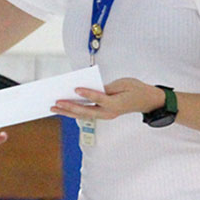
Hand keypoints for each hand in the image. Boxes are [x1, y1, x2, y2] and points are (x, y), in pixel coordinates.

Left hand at [50, 78, 164, 121]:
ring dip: (68, 112)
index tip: (75, 88)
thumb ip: (107, 87)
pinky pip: (86, 114)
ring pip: (83, 115)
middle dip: (70, 107)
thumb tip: (91, 88)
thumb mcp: (123, 84)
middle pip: (86, 111)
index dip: (87, 94)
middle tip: (56, 102)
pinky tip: (63, 108)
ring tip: (53, 108)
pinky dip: (74, 111)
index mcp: (116, 104)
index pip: (99, 99)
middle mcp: (109, 113)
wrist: (146, 100)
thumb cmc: (135, 89)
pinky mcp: (102, 114)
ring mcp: (105, 115)